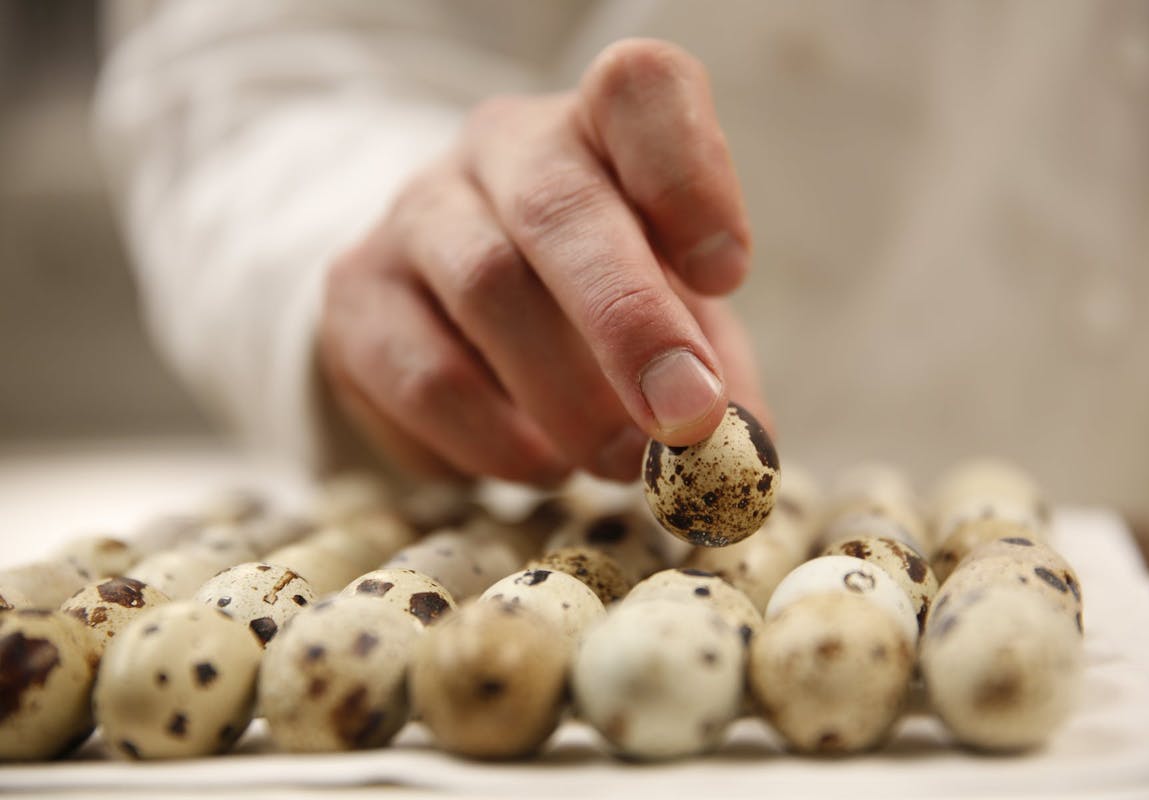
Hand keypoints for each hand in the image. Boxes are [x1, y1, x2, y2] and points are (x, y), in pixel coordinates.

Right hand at [319, 39, 769, 485]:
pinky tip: (537, 463)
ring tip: (617, 462)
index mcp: (599, 125)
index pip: (640, 89)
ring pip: (486, 290)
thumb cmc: (592, 302)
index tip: (726, 273)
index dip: (689, 176)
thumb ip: (715, 370)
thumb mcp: (674, 315)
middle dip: (630, 322)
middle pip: (557, 206)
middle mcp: (502, 146)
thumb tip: (740, 452)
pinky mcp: (355, 291)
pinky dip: (496, 442)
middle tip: (684, 418)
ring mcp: (416, 210)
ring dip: (568, 402)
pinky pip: (427, 376)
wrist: (450, 302)